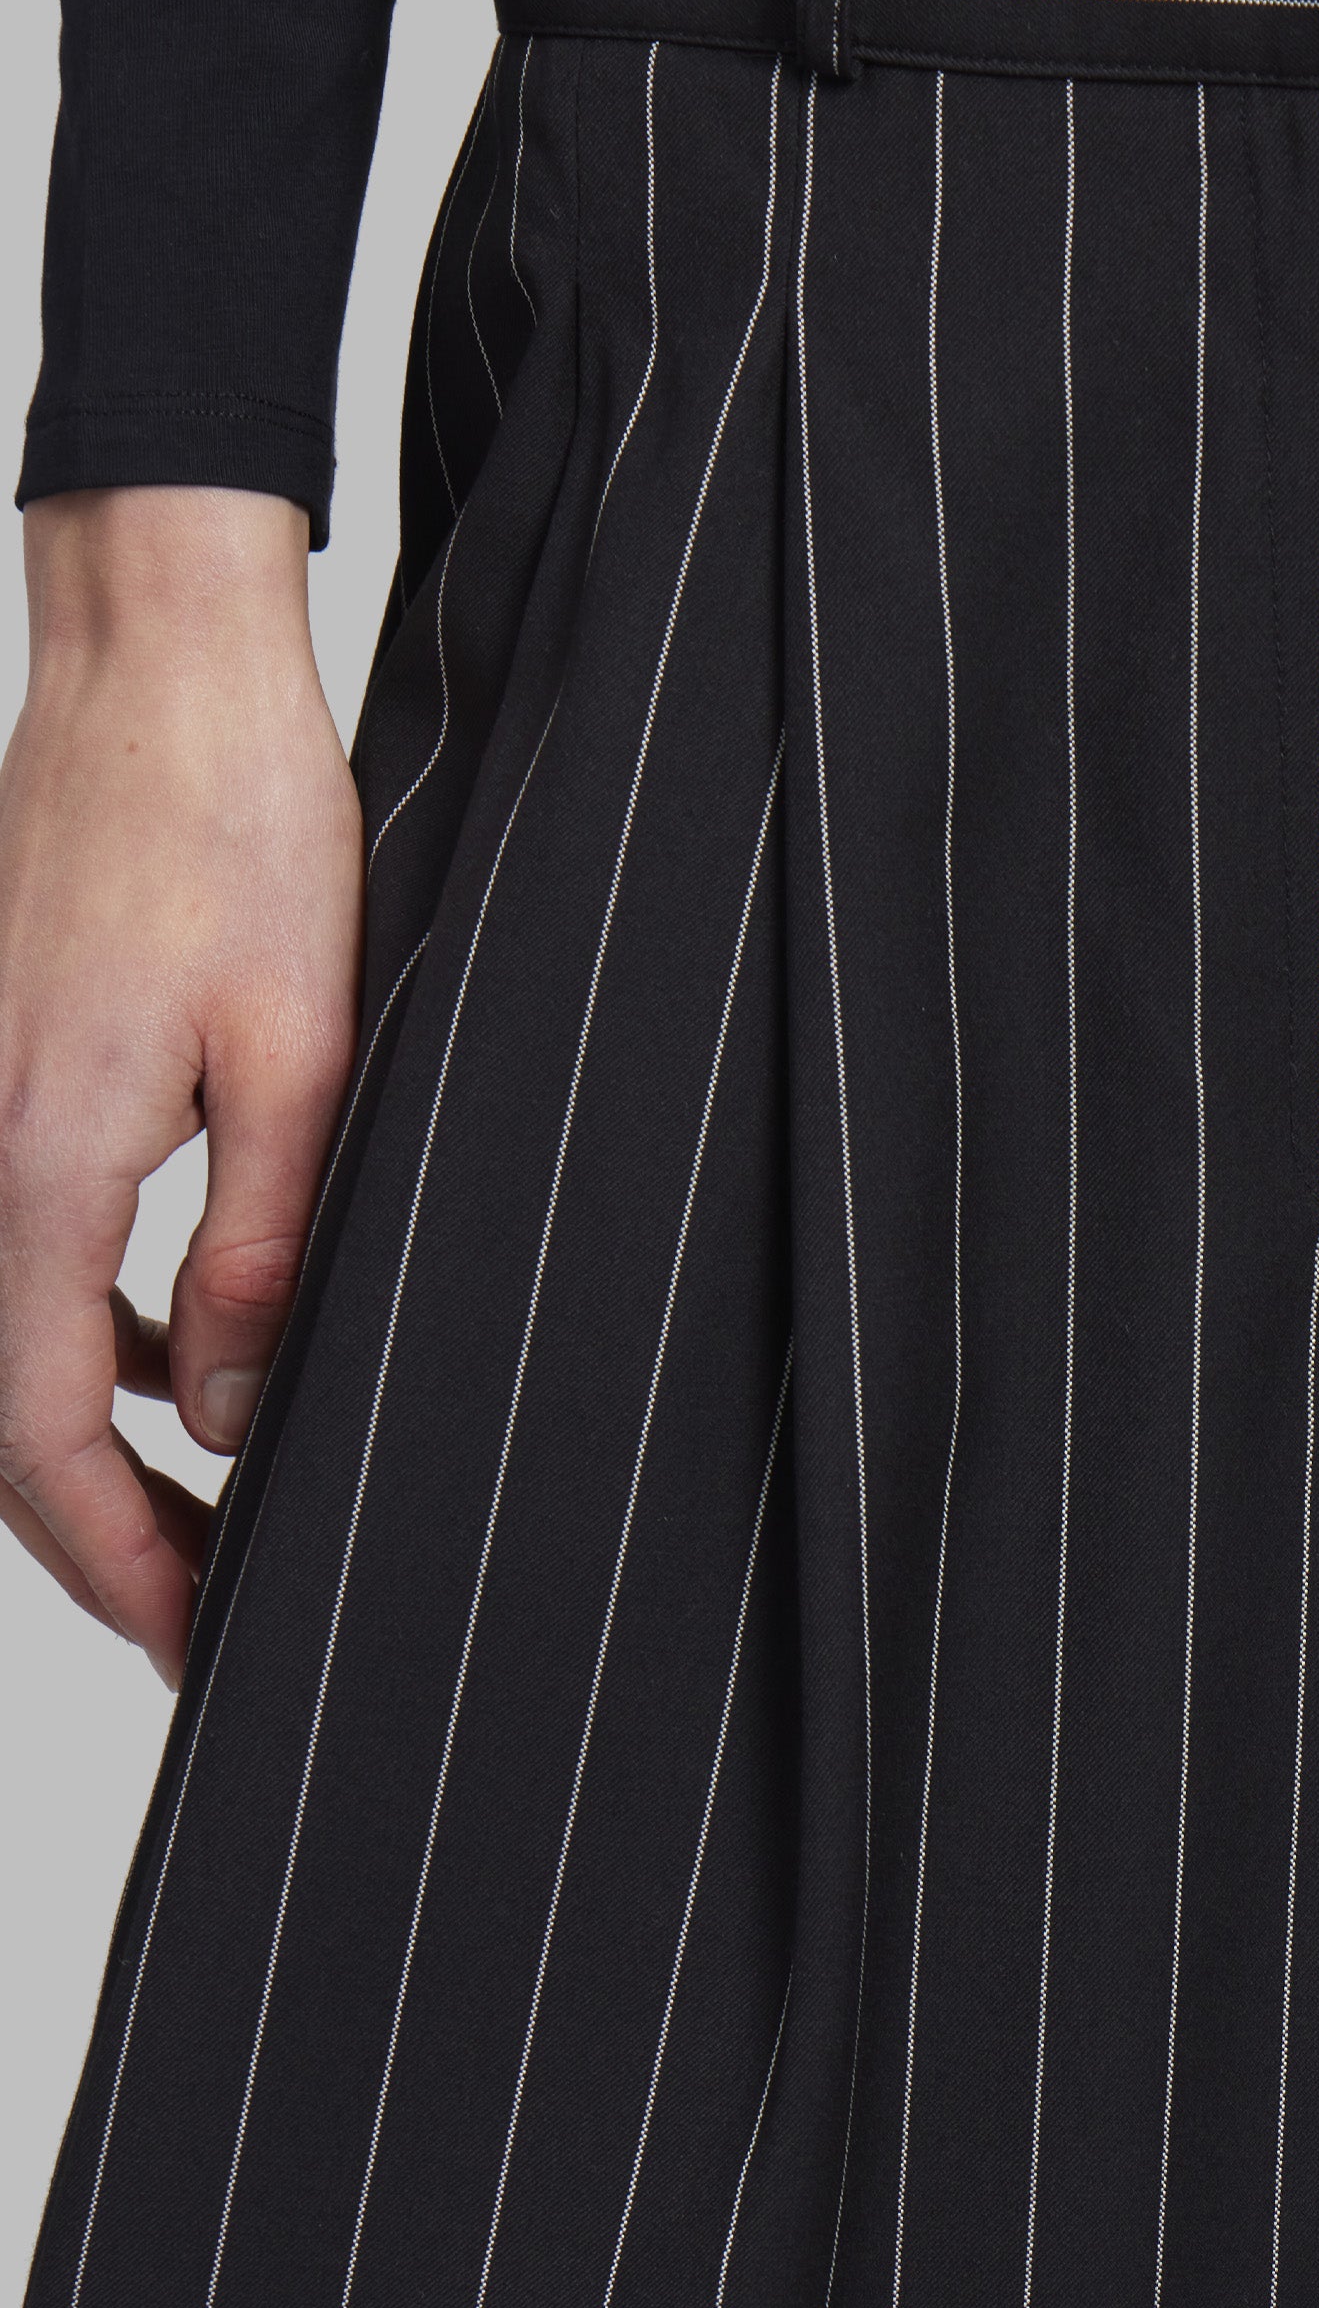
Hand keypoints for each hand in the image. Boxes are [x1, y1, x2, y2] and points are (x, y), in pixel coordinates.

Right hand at [0, 487, 358, 1685]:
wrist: (157, 664)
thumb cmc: (240, 827)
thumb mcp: (299, 1055)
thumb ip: (260, 1253)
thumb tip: (224, 1419)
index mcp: (32, 1160)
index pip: (40, 1437)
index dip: (124, 1565)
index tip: (202, 1643)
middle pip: (4, 1418)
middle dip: (105, 1535)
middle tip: (209, 1616)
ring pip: (9, 1340)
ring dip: (90, 1442)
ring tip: (210, 1515)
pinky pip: (21, 1247)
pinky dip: (80, 1330)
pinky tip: (163, 1362)